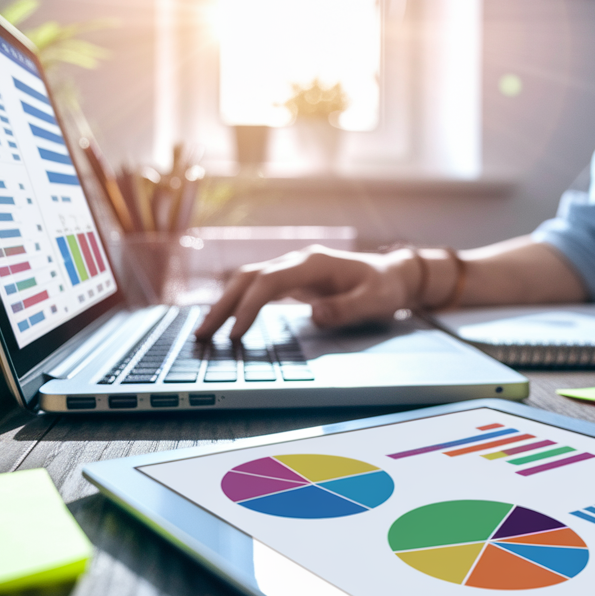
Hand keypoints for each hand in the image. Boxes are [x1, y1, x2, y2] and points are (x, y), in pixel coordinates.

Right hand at [194, 246, 418, 339]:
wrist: (392, 276)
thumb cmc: (384, 288)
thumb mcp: (375, 301)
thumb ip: (347, 308)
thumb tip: (315, 313)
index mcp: (315, 262)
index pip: (271, 281)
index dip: (250, 306)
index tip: (235, 333)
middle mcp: (298, 261)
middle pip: (249, 277)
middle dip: (223, 305)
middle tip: (201, 334)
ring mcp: (292, 269)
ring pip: (247, 281)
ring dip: (224, 304)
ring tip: (203, 333)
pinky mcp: (291, 280)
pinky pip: (257, 289)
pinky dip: (237, 304)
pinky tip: (225, 323)